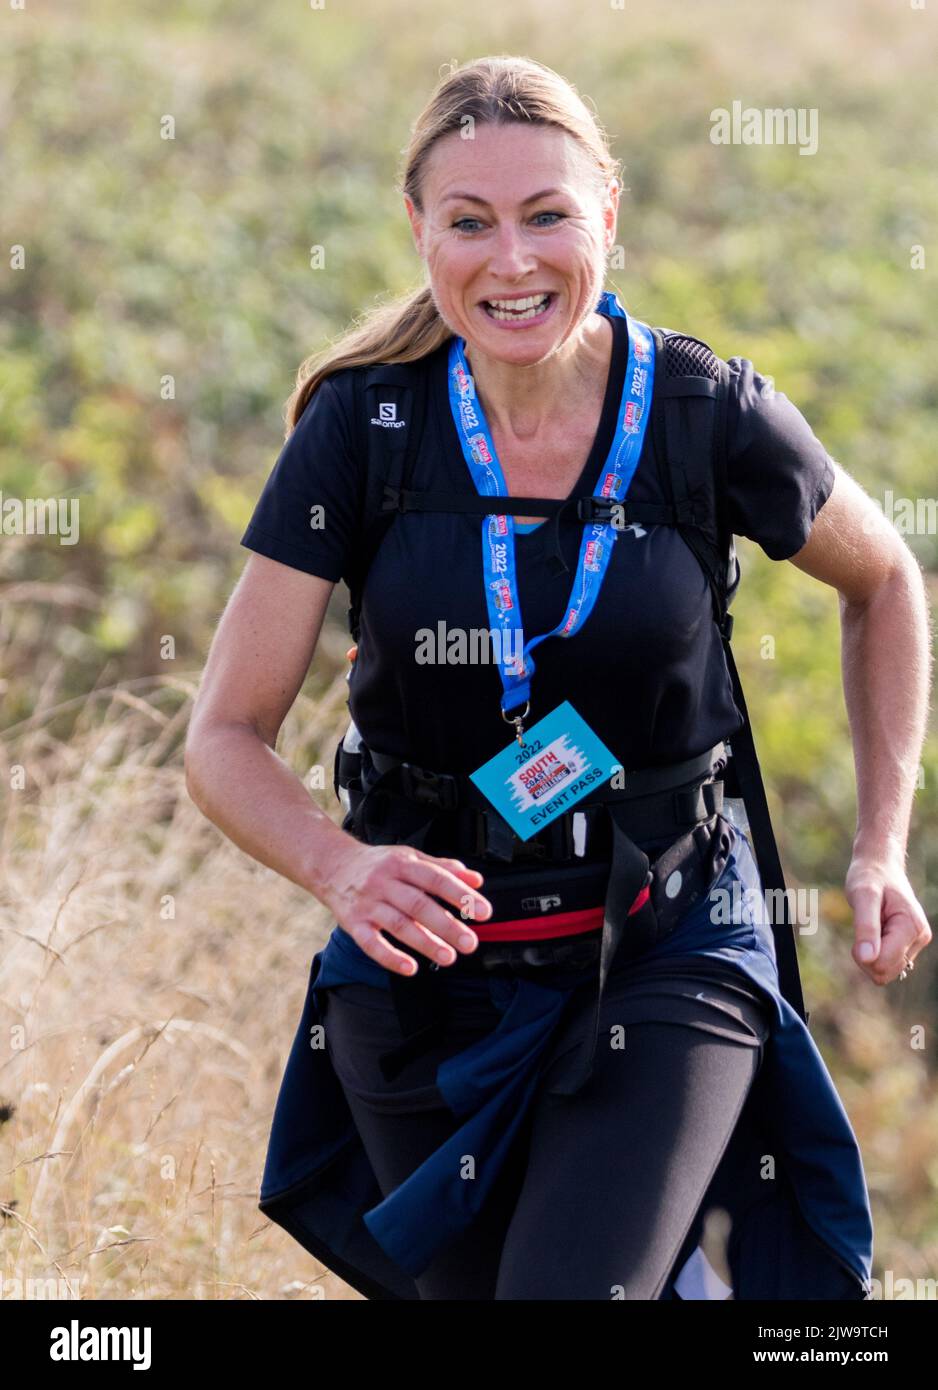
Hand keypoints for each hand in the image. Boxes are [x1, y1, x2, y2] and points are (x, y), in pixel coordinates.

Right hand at [320, 839, 491, 975]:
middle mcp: (384, 882)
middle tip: (470, 942)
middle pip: (419, 904)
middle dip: (447, 925)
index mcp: (402, 863)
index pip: (437, 879)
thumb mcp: (410, 857)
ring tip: (449, 957)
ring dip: (425, 943)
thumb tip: (476, 880)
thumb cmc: (377, 864)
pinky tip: (410, 968)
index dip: (462, 896)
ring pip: (398, 924)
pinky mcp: (354, 923)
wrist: (332, 865)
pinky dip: (390, 957)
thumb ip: (443, 868)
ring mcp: (368, 903)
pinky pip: (371, 943)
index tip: (484, 912)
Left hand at [845, 851, 931, 984]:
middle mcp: (919, 938)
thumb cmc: (870, 877)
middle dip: (866, 957)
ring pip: (885, 972)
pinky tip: (875, 934)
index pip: (883, 963)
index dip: (862, 953)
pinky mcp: (908, 945)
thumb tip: (867, 958)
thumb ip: (865, 926)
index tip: (858, 930)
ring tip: (870, 928)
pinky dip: (874, 954)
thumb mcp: (862, 896)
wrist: (879, 866)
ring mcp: (916, 943)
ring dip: (869, 956)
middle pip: (884, 972)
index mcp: (912, 928)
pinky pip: (887, 965)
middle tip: (862, 928)